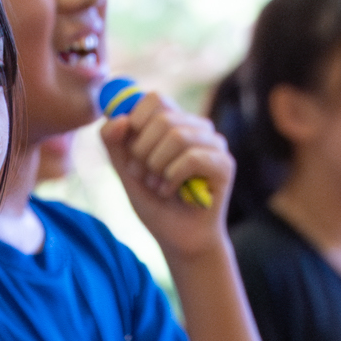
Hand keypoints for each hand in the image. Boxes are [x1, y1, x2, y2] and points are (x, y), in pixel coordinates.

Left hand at [101, 92, 232, 260]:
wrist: (179, 242)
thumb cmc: (156, 206)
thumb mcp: (127, 172)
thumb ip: (115, 143)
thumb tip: (115, 117)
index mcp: (175, 122)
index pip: (154, 99)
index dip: (135, 121)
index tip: (130, 152)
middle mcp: (197, 128)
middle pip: (163, 117)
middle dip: (142, 151)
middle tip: (143, 176)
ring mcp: (213, 144)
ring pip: (177, 136)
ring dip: (157, 167)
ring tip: (157, 186)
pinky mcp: (224, 164)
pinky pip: (192, 158)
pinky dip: (173, 178)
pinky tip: (171, 192)